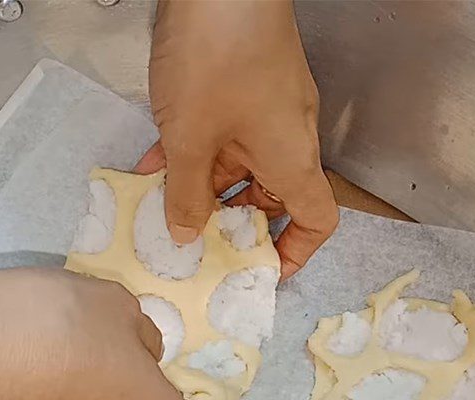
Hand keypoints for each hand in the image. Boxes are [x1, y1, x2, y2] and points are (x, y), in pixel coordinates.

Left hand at [138, 0, 337, 278]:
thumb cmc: (218, 55)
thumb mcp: (190, 138)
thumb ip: (186, 194)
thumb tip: (186, 234)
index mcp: (293, 160)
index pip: (316, 220)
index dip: (296, 252)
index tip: (266, 267)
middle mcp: (290, 139)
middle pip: (274, 197)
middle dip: (235, 222)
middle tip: (200, 242)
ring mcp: (271, 109)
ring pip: (245, 166)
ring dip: (208, 187)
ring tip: (166, 206)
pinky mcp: (251, 84)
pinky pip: (231, 134)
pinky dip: (201, 152)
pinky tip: (158, 160)